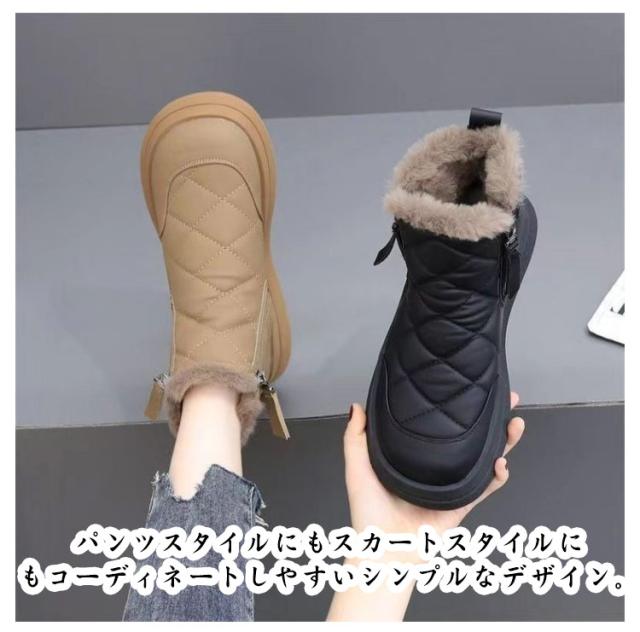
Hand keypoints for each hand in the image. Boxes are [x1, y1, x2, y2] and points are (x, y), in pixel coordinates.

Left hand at [343, 393, 524, 537]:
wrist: (382, 552)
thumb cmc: (367, 511)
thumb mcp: (357, 467)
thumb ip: (356, 437)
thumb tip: (358, 405)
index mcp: (415, 455)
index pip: (440, 424)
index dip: (456, 406)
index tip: (466, 385)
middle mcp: (437, 466)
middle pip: (471, 436)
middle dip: (491, 417)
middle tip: (507, 397)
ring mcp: (452, 484)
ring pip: (485, 458)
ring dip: (504, 441)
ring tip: (515, 423)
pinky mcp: (462, 505)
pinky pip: (485, 489)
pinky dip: (497, 476)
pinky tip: (501, 462)